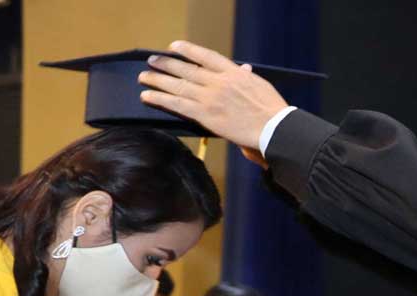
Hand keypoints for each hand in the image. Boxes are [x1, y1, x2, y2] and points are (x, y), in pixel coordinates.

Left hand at [139, 42, 288, 150]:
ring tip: (143, 76)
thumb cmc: (271, 110)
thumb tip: (243, 68)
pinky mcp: (204, 115)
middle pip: (186, 69)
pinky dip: (160, 99)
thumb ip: (246, 77)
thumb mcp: (259, 86)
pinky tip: (147, 96)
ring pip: (177, 85)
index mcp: (233, 73)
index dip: (187, 49)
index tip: (174, 46)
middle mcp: (218, 82)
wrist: (273, 128)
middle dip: (166, 64)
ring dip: (157, 80)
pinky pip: (177, 104)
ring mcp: (209, 98)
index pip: (205, 56)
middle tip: (152, 60)